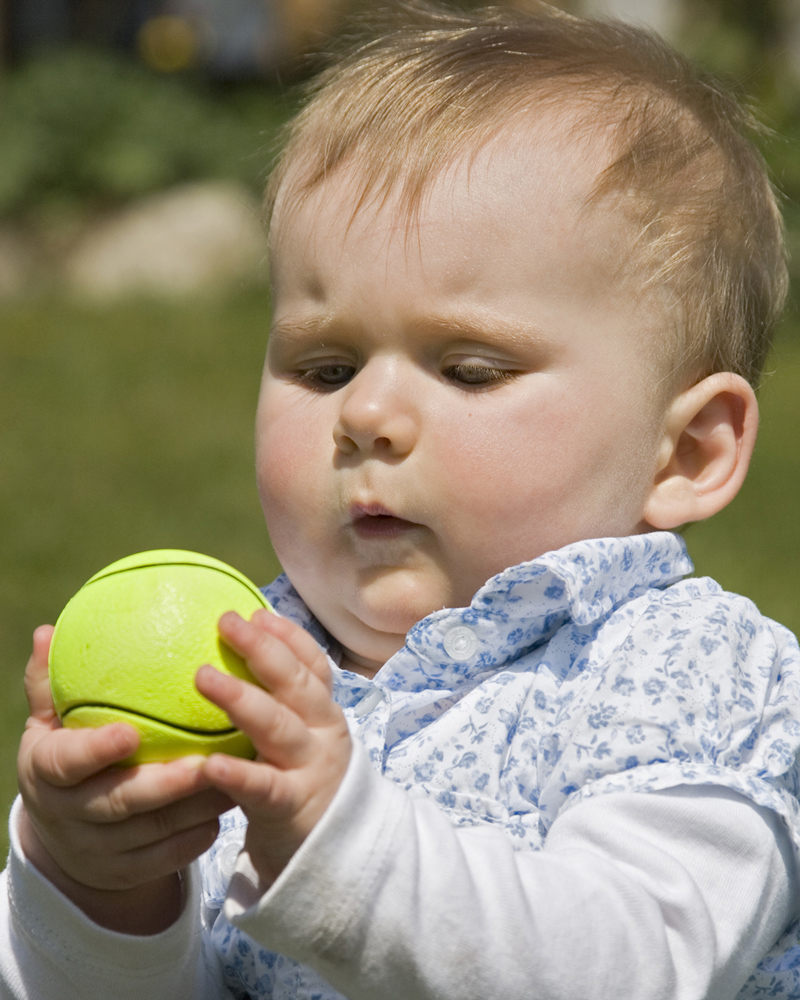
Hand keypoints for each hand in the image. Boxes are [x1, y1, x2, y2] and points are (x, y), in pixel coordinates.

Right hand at [17, 625, 234, 932]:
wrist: (64, 838)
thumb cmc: (64, 759)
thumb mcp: (46, 726)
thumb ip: (50, 684)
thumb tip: (48, 631)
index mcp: (47, 772)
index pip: (67, 763)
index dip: (96, 751)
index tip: (129, 732)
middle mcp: (71, 815)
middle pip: (120, 802)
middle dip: (166, 784)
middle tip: (207, 760)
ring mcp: (100, 849)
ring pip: (154, 831)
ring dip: (198, 806)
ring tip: (239, 773)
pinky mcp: (129, 871)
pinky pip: (169, 856)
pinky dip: (199, 833)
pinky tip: (232, 803)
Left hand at [196, 610, 351, 888]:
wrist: (335, 856)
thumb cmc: (301, 784)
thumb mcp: (301, 739)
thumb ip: (279, 704)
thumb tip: (236, 655)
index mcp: (323, 714)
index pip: (313, 665)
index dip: (288, 636)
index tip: (257, 612)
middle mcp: (323, 734)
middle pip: (297, 684)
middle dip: (264, 650)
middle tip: (226, 622)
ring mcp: (309, 769)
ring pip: (279, 726)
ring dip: (242, 699)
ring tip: (203, 677)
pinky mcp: (291, 807)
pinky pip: (262, 788)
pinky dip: (236, 774)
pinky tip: (208, 764)